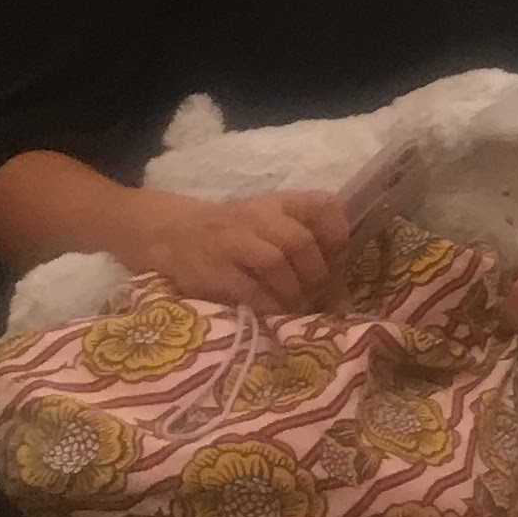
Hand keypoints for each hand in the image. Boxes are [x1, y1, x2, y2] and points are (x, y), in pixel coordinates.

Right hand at [131, 186, 349, 317]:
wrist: (173, 234)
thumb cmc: (234, 235)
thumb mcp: (270, 226)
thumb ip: (308, 254)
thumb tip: (344, 303)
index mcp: (279, 202)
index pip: (324, 205)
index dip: (338, 237)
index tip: (339, 265)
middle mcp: (257, 215)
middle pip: (301, 241)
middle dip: (317, 276)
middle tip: (319, 300)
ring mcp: (233, 241)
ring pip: (277, 262)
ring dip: (295, 294)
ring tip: (297, 309)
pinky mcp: (214, 270)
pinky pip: (251, 290)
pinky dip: (270, 307)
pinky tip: (274, 315)